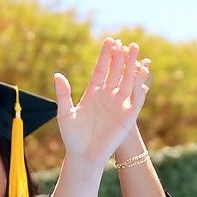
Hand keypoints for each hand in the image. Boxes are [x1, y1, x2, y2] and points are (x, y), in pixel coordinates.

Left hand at [53, 38, 150, 168]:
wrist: (84, 155)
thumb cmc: (72, 136)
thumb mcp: (64, 113)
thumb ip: (63, 94)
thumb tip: (57, 74)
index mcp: (92, 93)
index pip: (101, 70)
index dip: (105, 56)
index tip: (109, 41)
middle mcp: (107, 95)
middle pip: (116, 72)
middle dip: (120, 57)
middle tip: (123, 42)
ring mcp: (119, 104)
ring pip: (128, 81)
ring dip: (132, 66)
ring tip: (135, 50)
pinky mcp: (128, 116)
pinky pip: (136, 99)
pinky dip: (139, 88)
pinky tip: (140, 75)